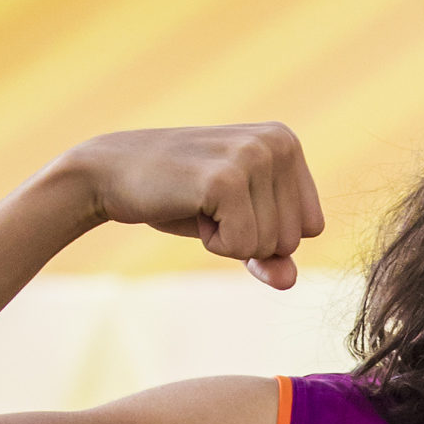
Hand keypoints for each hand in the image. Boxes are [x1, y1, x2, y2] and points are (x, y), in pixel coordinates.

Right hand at [62, 124, 326, 289]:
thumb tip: (290, 281)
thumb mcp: (236, 226)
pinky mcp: (226, 180)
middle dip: (248, 238)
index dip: (267, 233)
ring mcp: (253, 157)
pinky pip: (242, 247)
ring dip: (229, 240)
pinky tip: (190, 208)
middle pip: (293, 240)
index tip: (230, 206)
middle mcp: (279, 143)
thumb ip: (271, 255)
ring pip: (270, 246)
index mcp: (288, 143)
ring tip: (199, 204)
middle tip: (208, 205)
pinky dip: (213, 243)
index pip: (312, 227)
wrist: (110, 174)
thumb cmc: (180, 198)